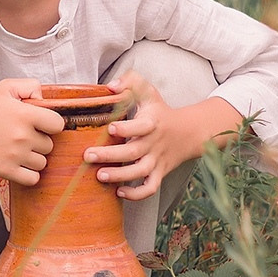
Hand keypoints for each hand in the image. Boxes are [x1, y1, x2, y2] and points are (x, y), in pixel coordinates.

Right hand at [0, 79, 64, 185]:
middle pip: (49, 146)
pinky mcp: (7, 170)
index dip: (51, 124)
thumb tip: (44, 100)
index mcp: (25, 114)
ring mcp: (15, 155)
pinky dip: (30, 174)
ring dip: (34, 158)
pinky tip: (21, 165)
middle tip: (24, 137)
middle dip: (39, 141)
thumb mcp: (6, 88)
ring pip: (42, 163)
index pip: (57, 124)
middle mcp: (22, 136)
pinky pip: (33, 179)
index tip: (41, 125)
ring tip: (20, 150)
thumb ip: (30, 86)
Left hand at [84, 76, 239, 201]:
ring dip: (120, 176)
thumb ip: (130, 82)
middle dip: (110, 155)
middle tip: (88, 156)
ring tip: (100, 175)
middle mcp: (154, 143)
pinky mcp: (159, 173)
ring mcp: (157, 160)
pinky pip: (150, 188)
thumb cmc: (160, 111)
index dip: (126, 129)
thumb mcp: (149, 92)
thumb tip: (110, 86)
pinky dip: (136, 194)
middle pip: (133, 152)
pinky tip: (119, 192)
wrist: (189, 132)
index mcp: (151, 123)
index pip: (141, 127)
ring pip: (140, 172)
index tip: (110, 128)